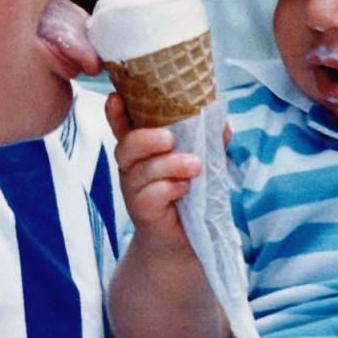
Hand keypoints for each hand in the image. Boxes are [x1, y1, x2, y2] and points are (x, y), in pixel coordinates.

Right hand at [106, 93, 201, 254]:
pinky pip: (148, 197)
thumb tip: (222, 125)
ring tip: (195, 165)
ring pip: (140, 172)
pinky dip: (167, 189)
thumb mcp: (202, 161)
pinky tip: (184, 188)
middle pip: (125, 147)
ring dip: (168, 165)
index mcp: (143, 150)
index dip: (116, 112)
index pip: (123, 126)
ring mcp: (134, 191)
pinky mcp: (142, 214)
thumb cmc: (191, 193)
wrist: (187, 239)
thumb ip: (209, 141)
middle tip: (169, 139)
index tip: (115, 98)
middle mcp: (133, 168)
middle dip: (145, 139)